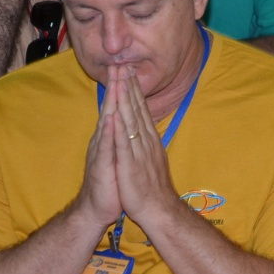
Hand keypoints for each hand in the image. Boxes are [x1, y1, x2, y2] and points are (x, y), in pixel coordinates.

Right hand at [74, 66, 121, 229]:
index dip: (122, 88)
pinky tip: (111, 117)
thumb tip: (127, 121)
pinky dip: (109, 130)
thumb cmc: (110, 183)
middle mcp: (104, 140)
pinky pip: (106, 145)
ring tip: (115, 82)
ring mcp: (101, 151)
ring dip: (112, 102)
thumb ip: (120, 137)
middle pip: (111, 108)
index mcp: (111, 137)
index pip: (117, 108)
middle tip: (118, 64)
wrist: (96, 209)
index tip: (127, 68)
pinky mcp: (102, 164)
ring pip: (108, 122)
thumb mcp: (118, 155)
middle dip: (115, 86)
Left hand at [111, 68, 179, 226]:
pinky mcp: (131, 164)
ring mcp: (138, 151)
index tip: (128, 71)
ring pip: (130, 120)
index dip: (134, 89)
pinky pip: (123, 143)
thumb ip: (147, 141)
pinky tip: (113, 114)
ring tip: (118, 80)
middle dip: (128, 86)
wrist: (159, 209)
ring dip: (123, 99)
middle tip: (122, 65)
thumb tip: (145, 128)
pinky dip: (118, 128)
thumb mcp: (151, 158)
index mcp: (149, 139)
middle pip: (136, 109)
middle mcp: (145, 140)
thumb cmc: (153, 187)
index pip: (141, 109)